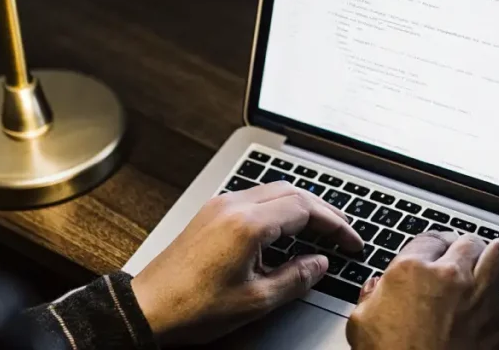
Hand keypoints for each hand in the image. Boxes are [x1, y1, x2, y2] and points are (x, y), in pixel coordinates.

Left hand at [132, 182, 363, 346]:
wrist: (147, 308)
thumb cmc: (191, 307)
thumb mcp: (256, 300)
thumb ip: (295, 279)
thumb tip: (318, 264)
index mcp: (247, 224)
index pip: (305, 208)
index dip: (336, 224)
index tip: (351, 242)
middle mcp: (233, 205)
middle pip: (292, 192)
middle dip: (323, 211)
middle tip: (342, 234)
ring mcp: (219, 206)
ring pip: (272, 191)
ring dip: (300, 207)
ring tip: (320, 231)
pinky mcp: (210, 213)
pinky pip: (253, 199)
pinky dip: (278, 209)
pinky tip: (285, 232)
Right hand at [348, 231, 498, 349]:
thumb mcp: (361, 324)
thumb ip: (370, 298)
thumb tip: (375, 288)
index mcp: (411, 271)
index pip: (429, 238)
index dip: (434, 244)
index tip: (437, 250)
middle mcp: (449, 277)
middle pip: (468, 241)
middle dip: (466, 247)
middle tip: (464, 256)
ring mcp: (480, 298)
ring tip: (498, 257)